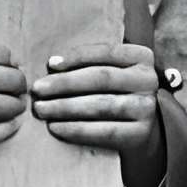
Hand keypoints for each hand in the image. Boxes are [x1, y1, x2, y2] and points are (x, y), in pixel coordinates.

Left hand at [30, 40, 164, 156]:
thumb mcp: (111, 70)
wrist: (139, 127)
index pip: (107, 52)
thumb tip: (52, 65)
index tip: (50, 64)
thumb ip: (89, 63)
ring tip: (42, 109)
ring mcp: (147, 108)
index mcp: (142, 57)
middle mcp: (149, 80)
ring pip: (101, 105)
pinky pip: (104, 131)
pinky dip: (77, 129)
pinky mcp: (140, 133)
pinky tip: (56, 127)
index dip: (77, 57)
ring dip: (66, 107)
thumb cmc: (114, 92)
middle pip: (101, 78)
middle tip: (38, 89)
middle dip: (65, 84)